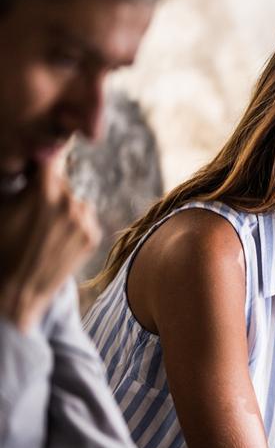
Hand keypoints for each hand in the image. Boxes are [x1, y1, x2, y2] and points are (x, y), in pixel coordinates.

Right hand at [0, 158, 99, 331]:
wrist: (17, 289)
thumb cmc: (0, 245)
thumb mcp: (0, 206)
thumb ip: (15, 182)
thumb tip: (21, 158)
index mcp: (45, 190)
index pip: (50, 158)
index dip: (41, 158)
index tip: (36, 161)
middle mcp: (70, 202)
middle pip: (60, 182)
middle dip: (46, 189)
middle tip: (31, 209)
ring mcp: (85, 220)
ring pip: (73, 200)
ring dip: (61, 207)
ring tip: (41, 229)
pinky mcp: (93, 236)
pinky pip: (83, 218)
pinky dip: (72, 223)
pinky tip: (54, 239)